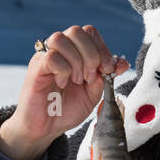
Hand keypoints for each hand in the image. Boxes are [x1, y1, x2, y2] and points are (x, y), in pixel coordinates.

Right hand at [0, 25, 129, 159]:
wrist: (46, 128)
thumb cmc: (67, 109)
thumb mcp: (94, 93)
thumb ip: (107, 77)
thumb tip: (123, 63)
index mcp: (74, 53)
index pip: (89, 32)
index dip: (102, 48)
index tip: (107, 70)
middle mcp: (59, 51)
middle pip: (76, 31)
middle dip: (91, 55)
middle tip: (90, 77)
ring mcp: (45, 57)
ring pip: (61, 38)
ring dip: (76, 61)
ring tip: (77, 80)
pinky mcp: (36, 68)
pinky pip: (51, 56)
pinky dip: (63, 71)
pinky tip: (62, 84)